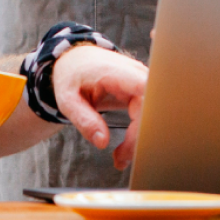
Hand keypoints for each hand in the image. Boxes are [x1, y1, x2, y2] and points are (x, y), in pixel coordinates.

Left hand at [51, 46, 147, 169]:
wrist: (75, 60)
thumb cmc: (71, 77)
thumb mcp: (67, 100)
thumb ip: (83, 120)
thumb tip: (102, 142)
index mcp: (114, 72)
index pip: (143, 91)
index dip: (145, 116)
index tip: (133, 142)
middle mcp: (133, 72)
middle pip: (151, 106)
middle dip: (139, 136)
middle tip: (120, 159)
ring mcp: (140, 79)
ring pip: (153, 111)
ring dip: (140, 136)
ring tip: (121, 156)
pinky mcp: (142, 88)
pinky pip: (149, 112)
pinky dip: (139, 131)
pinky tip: (126, 145)